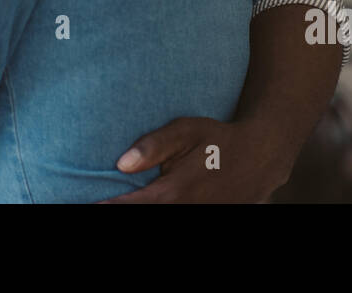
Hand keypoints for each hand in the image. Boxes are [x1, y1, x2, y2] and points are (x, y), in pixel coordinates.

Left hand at [100, 117, 282, 202]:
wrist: (261, 156)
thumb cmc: (218, 139)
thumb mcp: (186, 131)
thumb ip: (153, 146)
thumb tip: (121, 163)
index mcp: (174, 192)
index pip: (130, 207)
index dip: (107, 207)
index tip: (89, 204)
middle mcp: (185, 211)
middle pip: (145, 217)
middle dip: (120, 209)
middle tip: (100, 202)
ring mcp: (200, 217)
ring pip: (162, 219)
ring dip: (143, 210)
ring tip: (121, 201)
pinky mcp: (210, 218)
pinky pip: (180, 220)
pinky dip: (162, 211)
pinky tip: (150, 201)